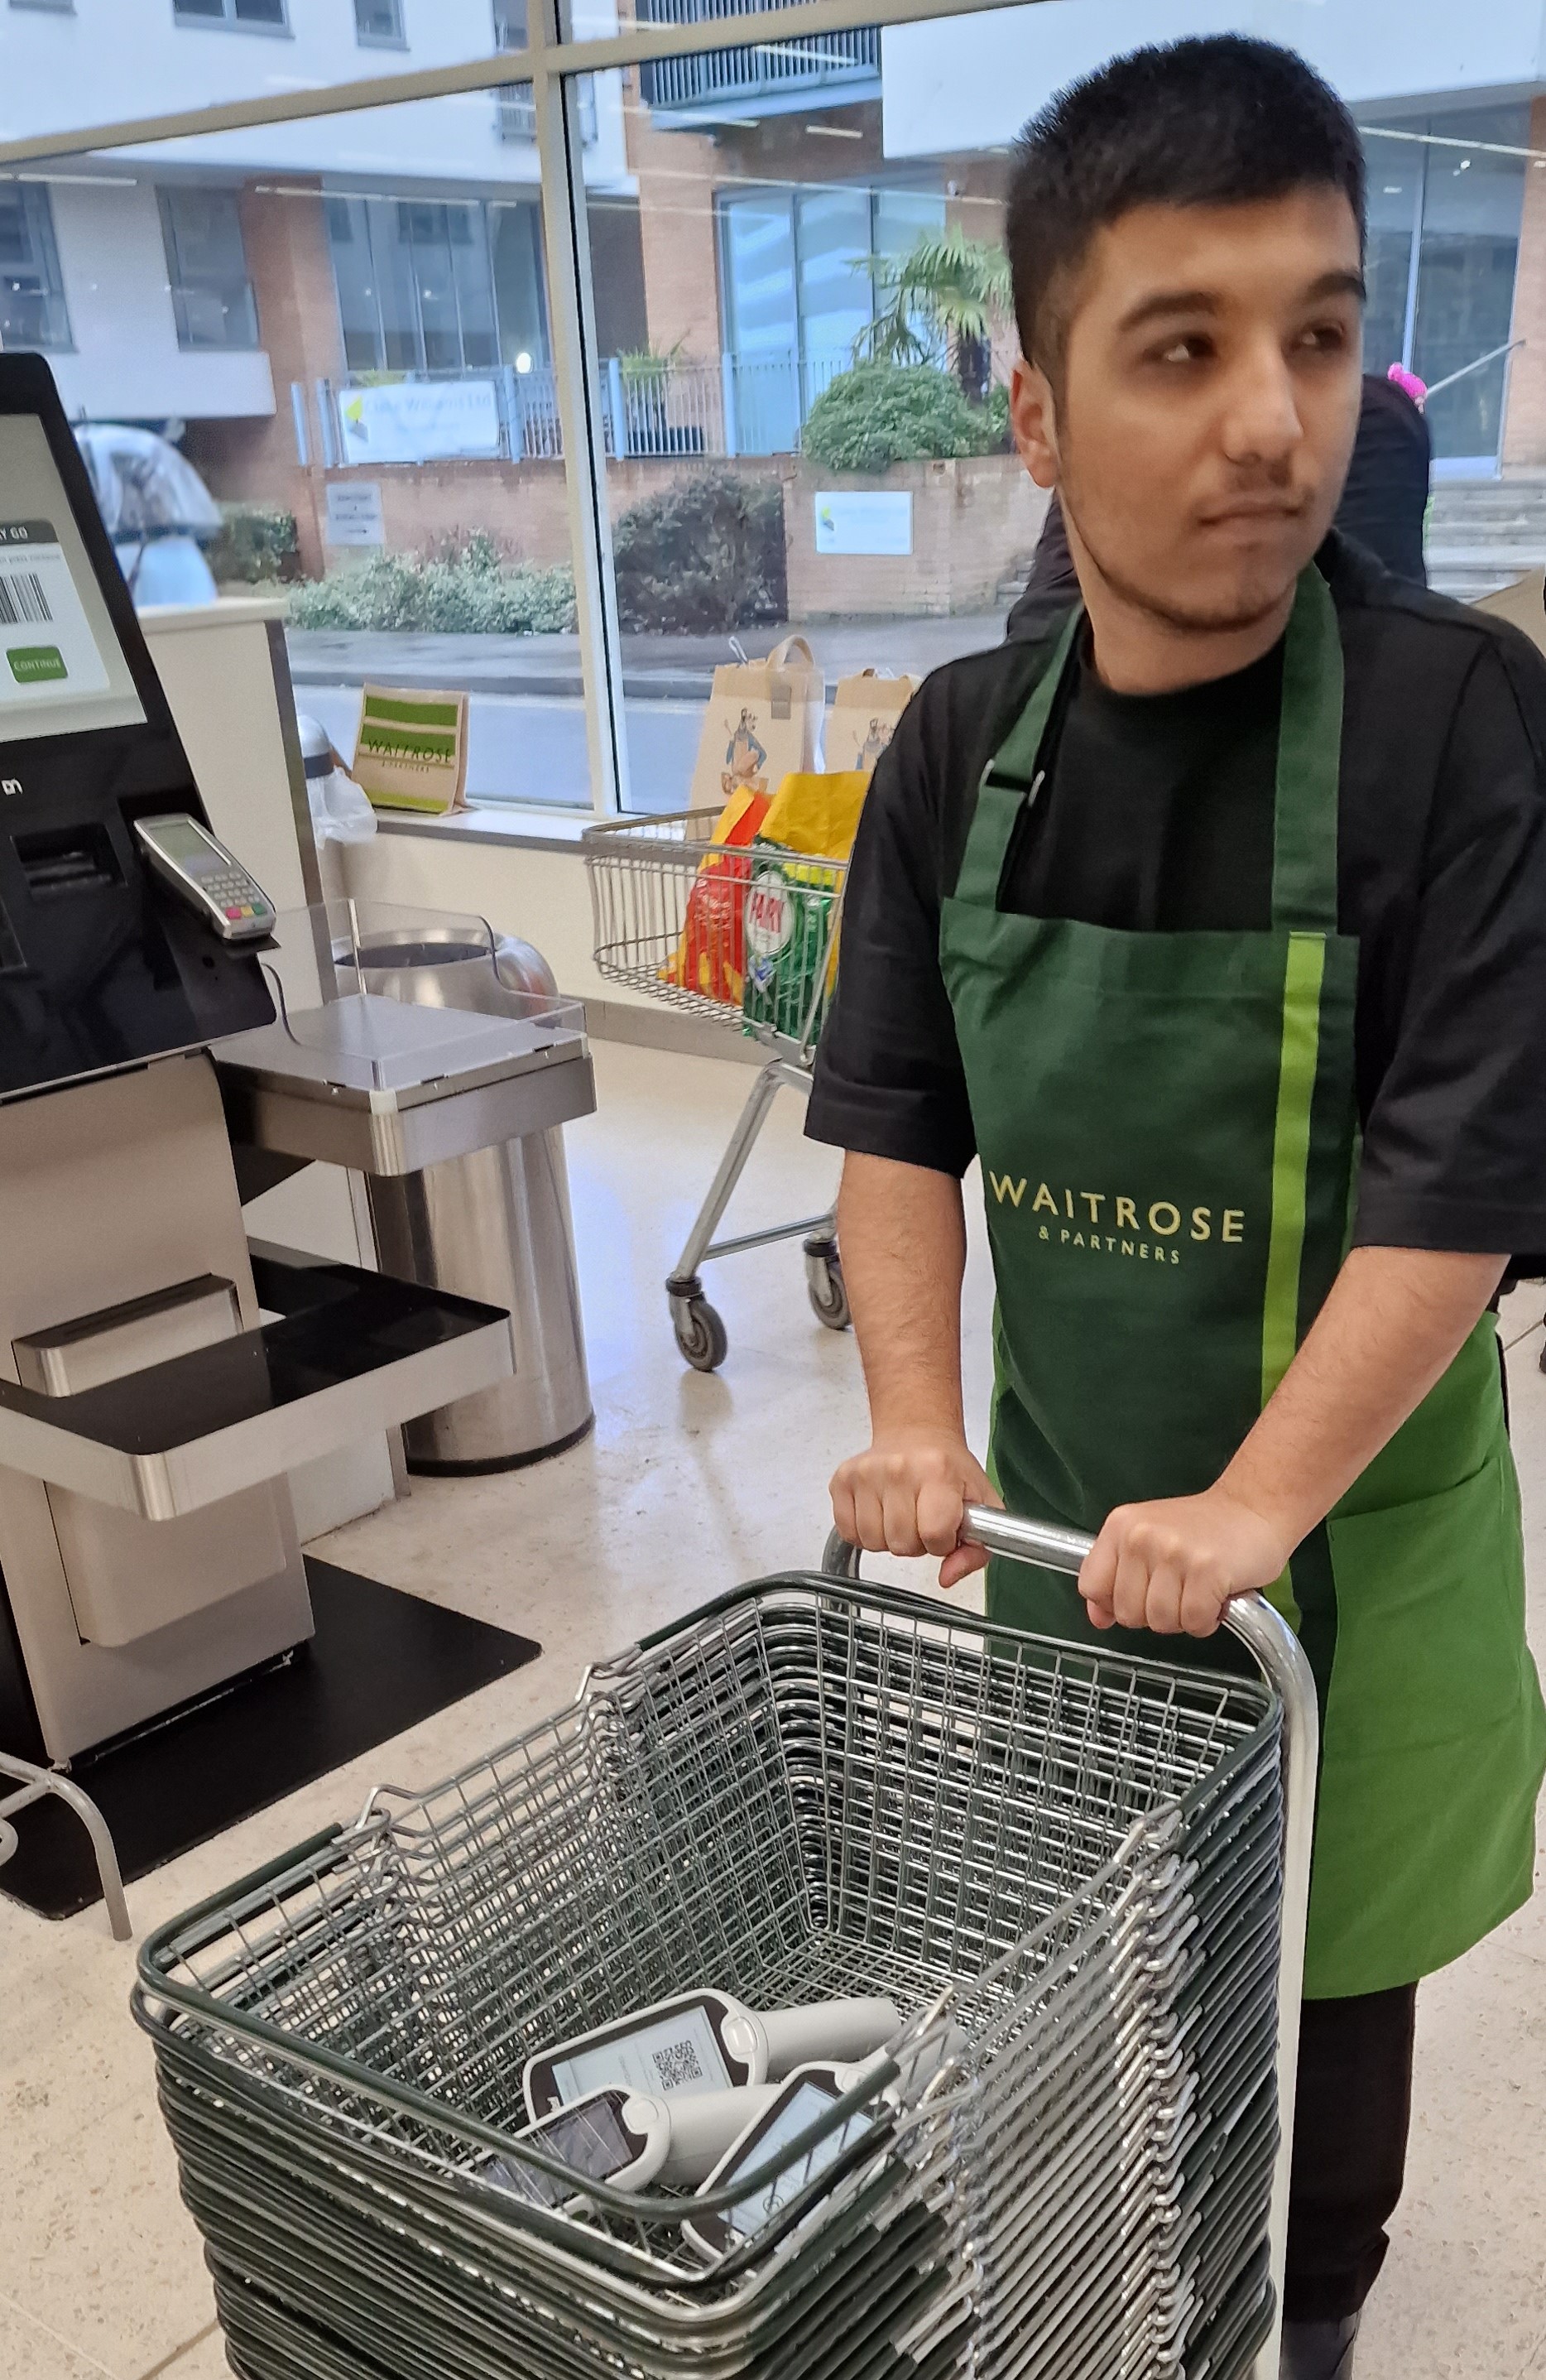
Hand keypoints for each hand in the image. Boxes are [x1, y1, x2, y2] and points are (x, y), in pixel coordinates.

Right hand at [830, 1428, 999, 1588]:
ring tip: (901, 1515)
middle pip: (901, 1543)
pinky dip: (865, 1533)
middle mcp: (898, 1468)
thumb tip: (947, 1578)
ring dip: (889, 1538)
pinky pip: (849, 1533)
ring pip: (873, 1542)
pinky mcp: (842, 1479)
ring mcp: (865, 1473)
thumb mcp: (980, 1504)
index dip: (941, 1542)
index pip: (934, 1534)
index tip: (944, 1528)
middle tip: (922, 1519)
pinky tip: (880, 1513)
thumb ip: (975, 1550)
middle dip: (916, 1542)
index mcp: (937, 1471)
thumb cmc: (948, 1469)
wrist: (916, 1433)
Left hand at [1078, 1488, 1291, 1636]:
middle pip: (1127, 1613)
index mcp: (1120, 1526)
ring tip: (1199, 1591)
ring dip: (1184, 1618)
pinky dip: (1208, 1621)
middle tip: (1180, 1590)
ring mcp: (1174, 1553)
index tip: (1141, 1595)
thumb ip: (1117, 1575)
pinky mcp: (1207, 1570)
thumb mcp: (1148, 1539)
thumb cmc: (1203, 1529)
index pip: (1091, 1587)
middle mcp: (1141, 1536)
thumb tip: (1098, 1618)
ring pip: (1161, 1622)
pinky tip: (1216, 1597)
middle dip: (1155, 1614)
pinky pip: (1194, 1623)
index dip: (1115, 1603)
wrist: (1255, 1508)